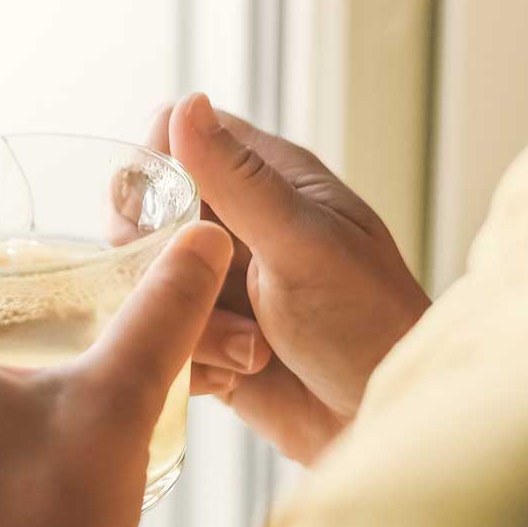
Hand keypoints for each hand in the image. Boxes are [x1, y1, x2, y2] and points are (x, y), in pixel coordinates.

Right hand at [150, 96, 430, 463]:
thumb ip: (239, 179)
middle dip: (161, 259)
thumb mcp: (303, 243)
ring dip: (189, 323)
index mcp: (266, 181)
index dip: (156, 171)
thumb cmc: (365, 322)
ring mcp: (218, 285)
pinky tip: (237, 376)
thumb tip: (185, 104)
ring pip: (146, 283)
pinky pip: (159, 338)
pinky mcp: (206, 341)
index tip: (165, 214)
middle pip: (145, 213)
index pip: (176, 138)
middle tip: (202, 289)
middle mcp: (236, 227)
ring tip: (249, 348)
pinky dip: (191, 363)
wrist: (382, 423)